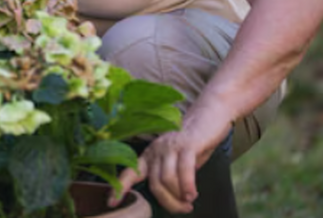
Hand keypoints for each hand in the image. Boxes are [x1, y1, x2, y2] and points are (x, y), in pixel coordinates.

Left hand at [108, 104, 233, 212]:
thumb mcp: (178, 162)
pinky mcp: (187, 144)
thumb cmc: (195, 143)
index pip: (130, 172)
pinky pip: (184, 169)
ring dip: (179, 196)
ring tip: (189, 202)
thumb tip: (173, 200)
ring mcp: (170, 146)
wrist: (210, 115)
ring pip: (167, 179)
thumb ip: (171, 177)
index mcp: (150, 155)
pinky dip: (187, 185)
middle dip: (169, 202)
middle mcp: (156, 150)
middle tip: (183, 208)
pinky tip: (192, 194)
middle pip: (155, 184)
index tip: (111, 203)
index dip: (119, 188)